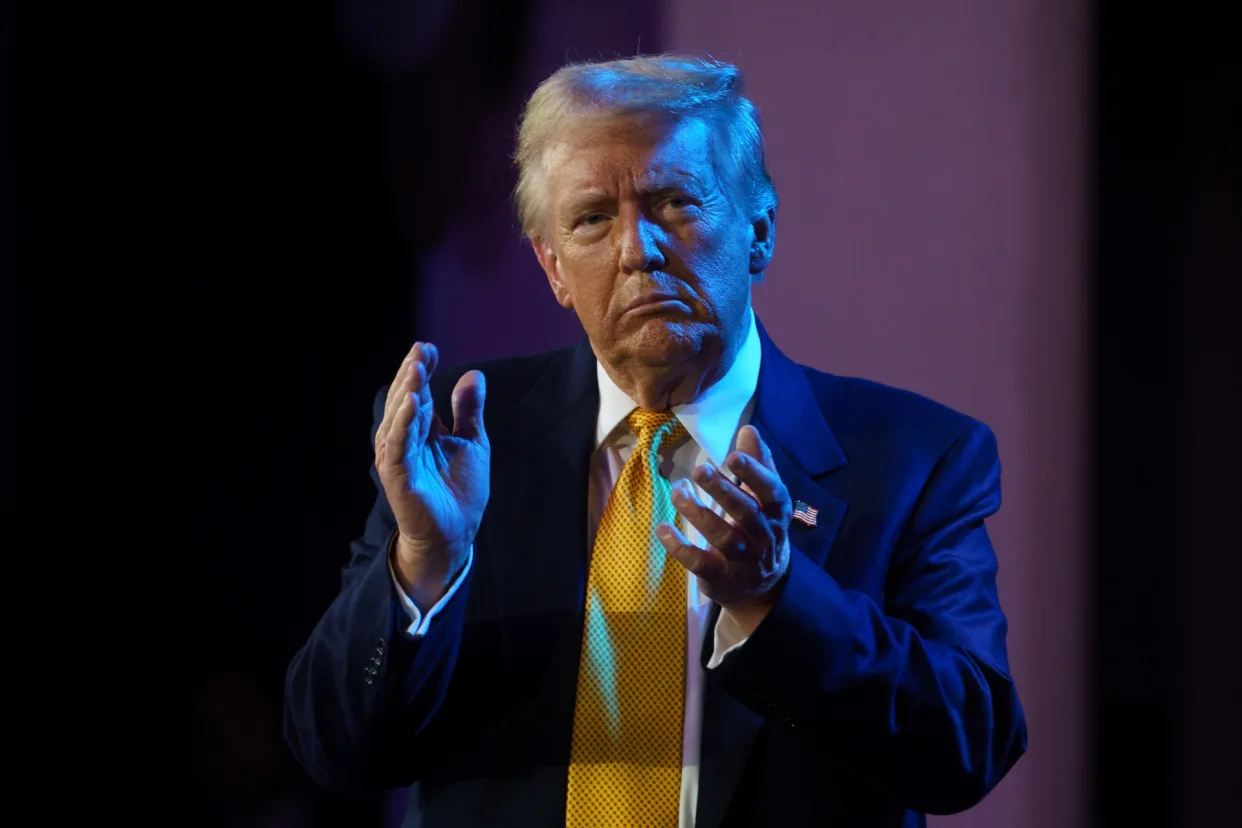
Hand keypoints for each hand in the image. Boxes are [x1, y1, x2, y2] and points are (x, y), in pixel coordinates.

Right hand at [374, 342, 489, 605]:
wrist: (456, 533)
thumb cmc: (459, 489)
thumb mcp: (472, 442)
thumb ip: (469, 411)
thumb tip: (474, 373)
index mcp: (422, 428)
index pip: (418, 391)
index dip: (422, 369)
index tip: (430, 348)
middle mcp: (405, 439)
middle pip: (405, 399)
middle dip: (412, 373)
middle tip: (421, 350)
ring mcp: (399, 457)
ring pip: (398, 418)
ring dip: (406, 392)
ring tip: (416, 369)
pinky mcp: (399, 475)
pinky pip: (399, 445)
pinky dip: (404, 423)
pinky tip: (412, 402)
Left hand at [656, 425, 791, 619]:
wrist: (762, 588)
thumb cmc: (761, 530)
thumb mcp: (765, 500)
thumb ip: (758, 465)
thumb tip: (748, 429)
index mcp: (776, 513)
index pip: (771, 491)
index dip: (754, 473)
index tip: (732, 455)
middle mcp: (764, 537)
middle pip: (747, 513)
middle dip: (723, 491)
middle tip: (700, 469)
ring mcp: (743, 561)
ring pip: (724, 538)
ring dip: (699, 514)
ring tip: (678, 492)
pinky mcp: (721, 577)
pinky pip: (700, 562)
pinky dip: (680, 546)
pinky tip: (662, 528)